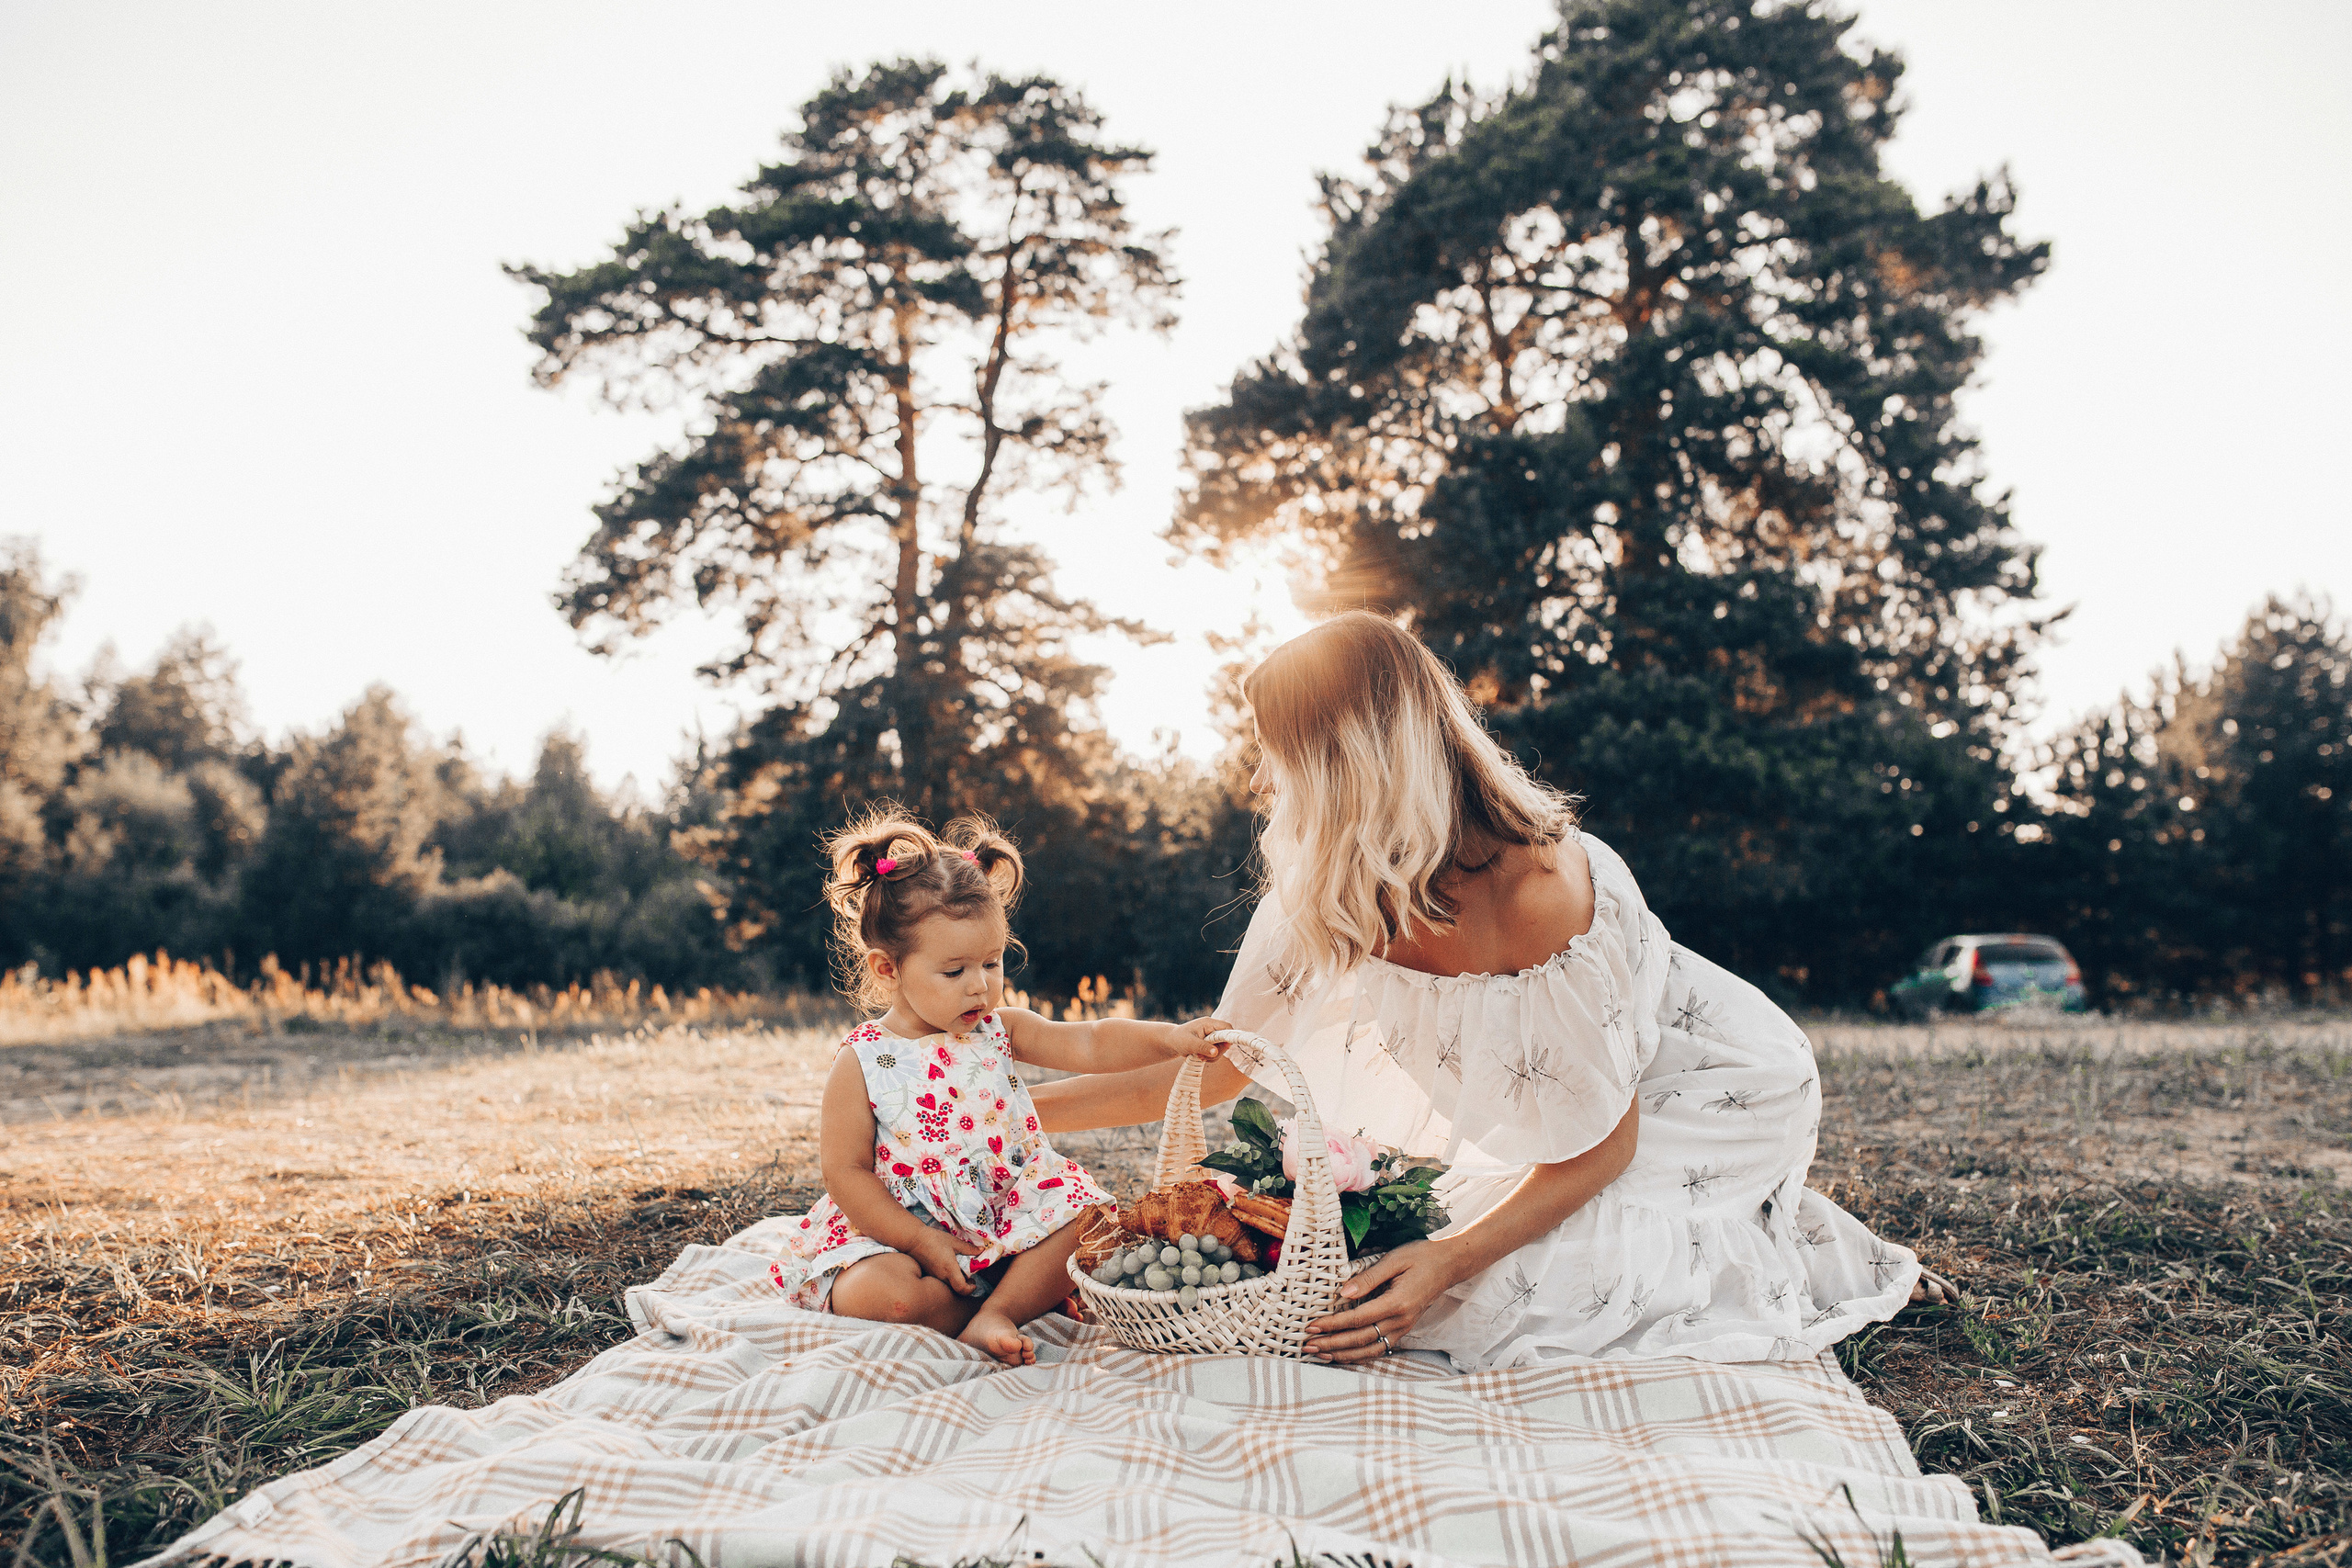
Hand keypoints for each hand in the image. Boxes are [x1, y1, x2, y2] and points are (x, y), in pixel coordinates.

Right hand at [907, 1227, 987, 1294]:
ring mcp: (935, 1277)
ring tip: (960, 1269)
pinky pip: (942, 1281)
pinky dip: (949, 1278)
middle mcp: (942, 1276)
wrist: (914, 1240)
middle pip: (956, 1289)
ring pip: (949, 1285)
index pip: (961, 1289)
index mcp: (950, 1269)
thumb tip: (981, 1250)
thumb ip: (969, 1248)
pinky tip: (949, 1267)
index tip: (974, 1282)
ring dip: (957, 1281)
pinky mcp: (930, 1275)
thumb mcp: (954, 1242)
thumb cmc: (935, 1239)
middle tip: (969, 1277)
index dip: (970, 1289)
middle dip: (965, 1285)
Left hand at [1167, 1016, 1234, 1059]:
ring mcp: (1212, 1037)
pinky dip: (1210, 1057)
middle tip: (1204, 1056)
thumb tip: (1215, 1052)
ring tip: (1198, 1056)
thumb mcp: (1190, 1043)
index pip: (1227, 1027)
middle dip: (1217, 1051)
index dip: (1230, 1037)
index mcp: (1209, 1023)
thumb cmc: (1178, 1039)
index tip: (1225, 1047)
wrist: (1171, 1042)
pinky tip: (1199, 1057)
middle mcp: (1212, 1029)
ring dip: (1212, 1056)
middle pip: (1226, 1040)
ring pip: (1221, 1048)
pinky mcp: (1210, 1044)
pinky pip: (1216, 1053)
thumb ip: (1203, 1047)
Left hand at [1300, 1238, 1464, 1361]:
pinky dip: (1359, 1355)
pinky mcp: (1403, 1330)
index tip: (1312, 1326)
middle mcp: (1400, 1321)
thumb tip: (1343, 1292)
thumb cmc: (1421, 1257)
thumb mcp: (1394, 1259)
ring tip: (1320, 1354)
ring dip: (1343, 1354)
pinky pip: (1378, 1349)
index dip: (1333, 1325)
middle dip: (1331, 1344)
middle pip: (1360, 1340)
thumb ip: (1369, 1277)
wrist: (1448, 1266)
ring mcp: (1403, 1328)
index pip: (1358, 1319)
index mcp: (1397, 1303)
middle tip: (1307, 1345)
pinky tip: (1342, 1354)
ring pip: (1369, 1350)